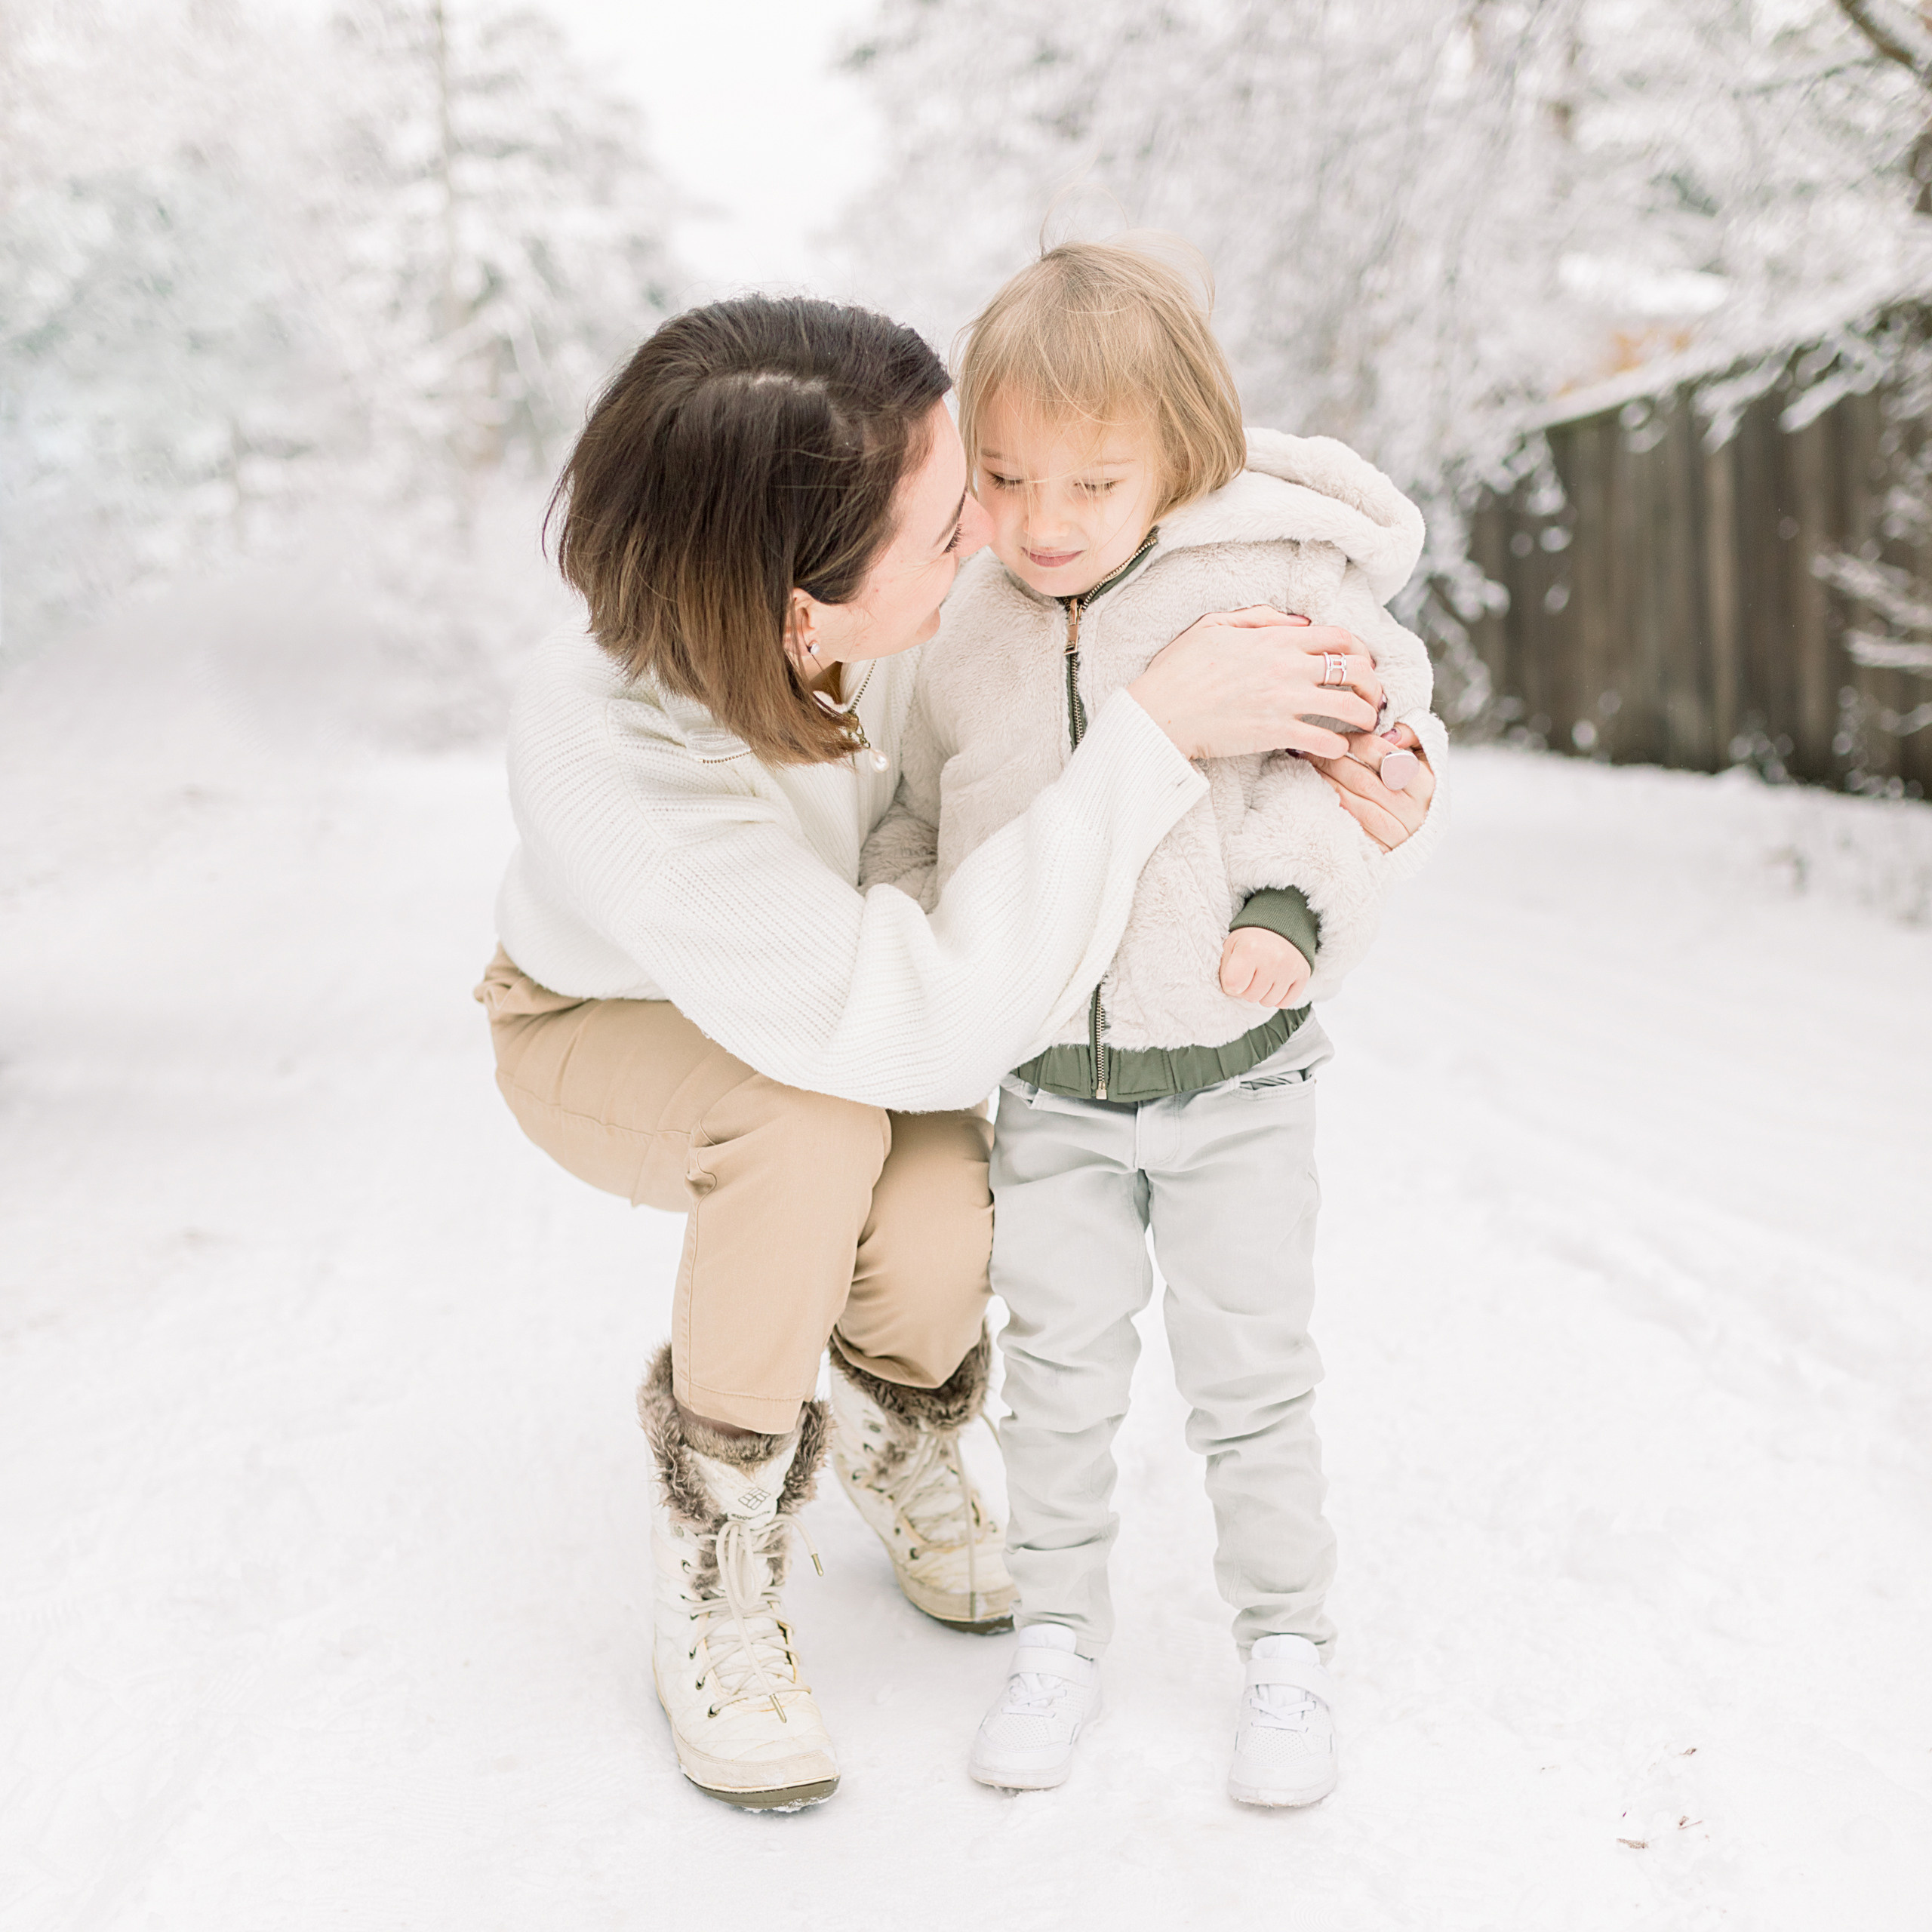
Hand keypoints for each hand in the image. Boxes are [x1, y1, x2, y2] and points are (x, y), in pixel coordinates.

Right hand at [1126, 608, 1384, 760]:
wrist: (1161, 711)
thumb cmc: (1180, 669)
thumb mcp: (1215, 626)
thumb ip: (1260, 619)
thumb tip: (1299, 622)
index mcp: (1276, 639)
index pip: (1339, 637)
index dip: (1359, 650)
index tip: (1361, 663)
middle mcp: (1289, 667)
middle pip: (1355, 670)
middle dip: (1373, 683)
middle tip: (1372, 697)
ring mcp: (1286, 701)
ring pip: (1350, 706)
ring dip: (1365, 717)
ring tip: (1365, 726)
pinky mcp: (1278, 733)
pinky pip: (1327, 740)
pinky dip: (1339, 746)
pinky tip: (1336, 748)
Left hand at [1218, 927, 1312, 1006]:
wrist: (1281, 925)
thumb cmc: (1251, 939)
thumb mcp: (1231, 946)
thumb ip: (1226, 971)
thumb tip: (1233, 992)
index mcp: (1250, 950)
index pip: (1234, 987)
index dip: (1231, 984)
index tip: (1235, 974)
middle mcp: (1272, 959)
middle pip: (1251, 997)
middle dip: (1247, 989)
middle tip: (1251, 974)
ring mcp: (1290, 968)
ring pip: (1268, 1002)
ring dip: (1263, 994)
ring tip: (1263, 977)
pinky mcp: (1303, 974)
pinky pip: (1285, 1003)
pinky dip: (1278, 997)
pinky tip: (1276, 982)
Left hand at [1309, 722, 1435, 850]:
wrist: (1420, 832)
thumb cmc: (1416, 787)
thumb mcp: (1424, 757)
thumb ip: (1411, 735)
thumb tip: (1388, 731)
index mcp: (1425, 783)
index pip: (1382, 755)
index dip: (1355, 742)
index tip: (1338, 737)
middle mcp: (1411, 810)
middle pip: (1361, 780)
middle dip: (1332, 762)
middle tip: (1312, 750)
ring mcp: (1393, 832)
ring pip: (1349, 802)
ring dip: (1324, 781)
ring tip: (1309, 765)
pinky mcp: (1376, 848)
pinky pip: (1344, 823)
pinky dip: (1327, 804)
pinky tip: (1315, 790)